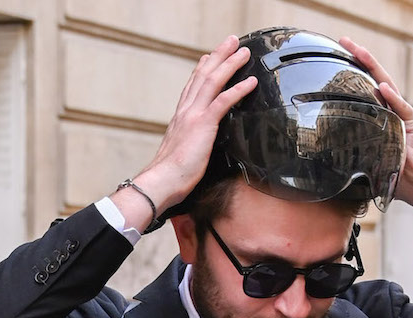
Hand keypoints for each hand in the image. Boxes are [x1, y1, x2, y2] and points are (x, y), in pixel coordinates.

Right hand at [125, 37, 257, 216]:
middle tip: (232, 41)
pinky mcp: (203, 124)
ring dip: (230, 63)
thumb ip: (186, 145)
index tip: (208, 57)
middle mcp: (186, 112)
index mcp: (179, 119)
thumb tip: (190, 150)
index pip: (191, 88)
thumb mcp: (179, 154)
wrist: (162, 181)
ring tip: (243, 52)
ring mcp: (194, 116)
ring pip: (213, 81)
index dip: (201, 70)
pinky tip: (251, 82)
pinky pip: (224, 101)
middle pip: (203, 76)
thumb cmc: (169, 177)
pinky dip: (238, 89)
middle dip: (218, 56)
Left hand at [338, 37, 412, 209]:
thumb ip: (360, 152)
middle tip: (344, 42)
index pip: (365, 91)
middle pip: (374, 79)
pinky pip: (400, 107)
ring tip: (358, 51)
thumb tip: (333, 156)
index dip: (353, 75)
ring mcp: (403, 114)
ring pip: (385, 85)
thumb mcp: (373, 164)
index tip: (338, 59)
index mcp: (383, 118)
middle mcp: (392, 111)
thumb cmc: (399, 178)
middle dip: (360, 59)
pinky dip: (392, 97)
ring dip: (372, 67)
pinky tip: (381, 86)